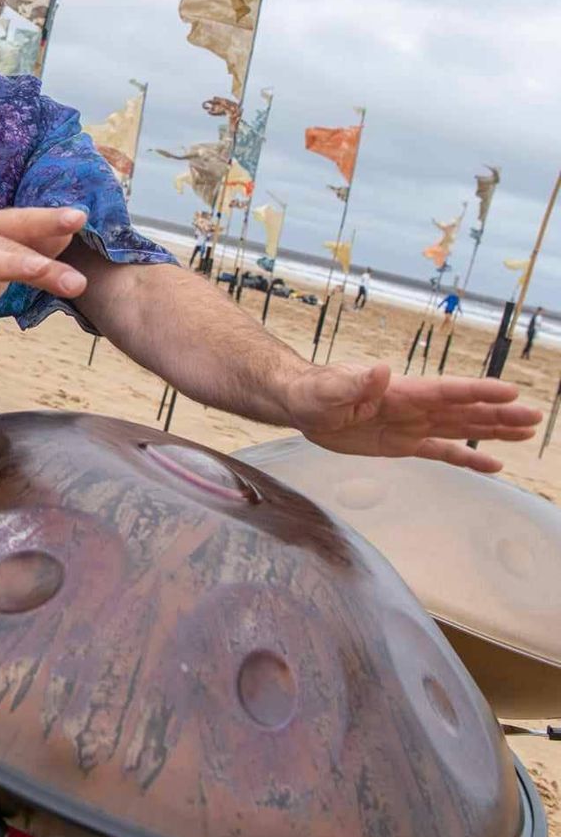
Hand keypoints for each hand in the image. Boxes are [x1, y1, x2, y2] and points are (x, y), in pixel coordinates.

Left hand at [282, 361, 542, 472]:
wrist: (301, 405)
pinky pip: (441, 452)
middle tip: (534, 417)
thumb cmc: (312, 393)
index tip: (510, 392)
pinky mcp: (403, 444)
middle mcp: (414, 407)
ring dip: (493, 431)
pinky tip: (493, 465)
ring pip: (461, 429)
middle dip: (499, 414)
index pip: (446, 391)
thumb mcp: (327, 390)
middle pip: (464, 410)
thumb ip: (354, 383)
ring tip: (526, 432)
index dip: (478, 392)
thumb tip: (380, 370)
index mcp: (401, 391)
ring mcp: (411, 425)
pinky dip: (467, 459)